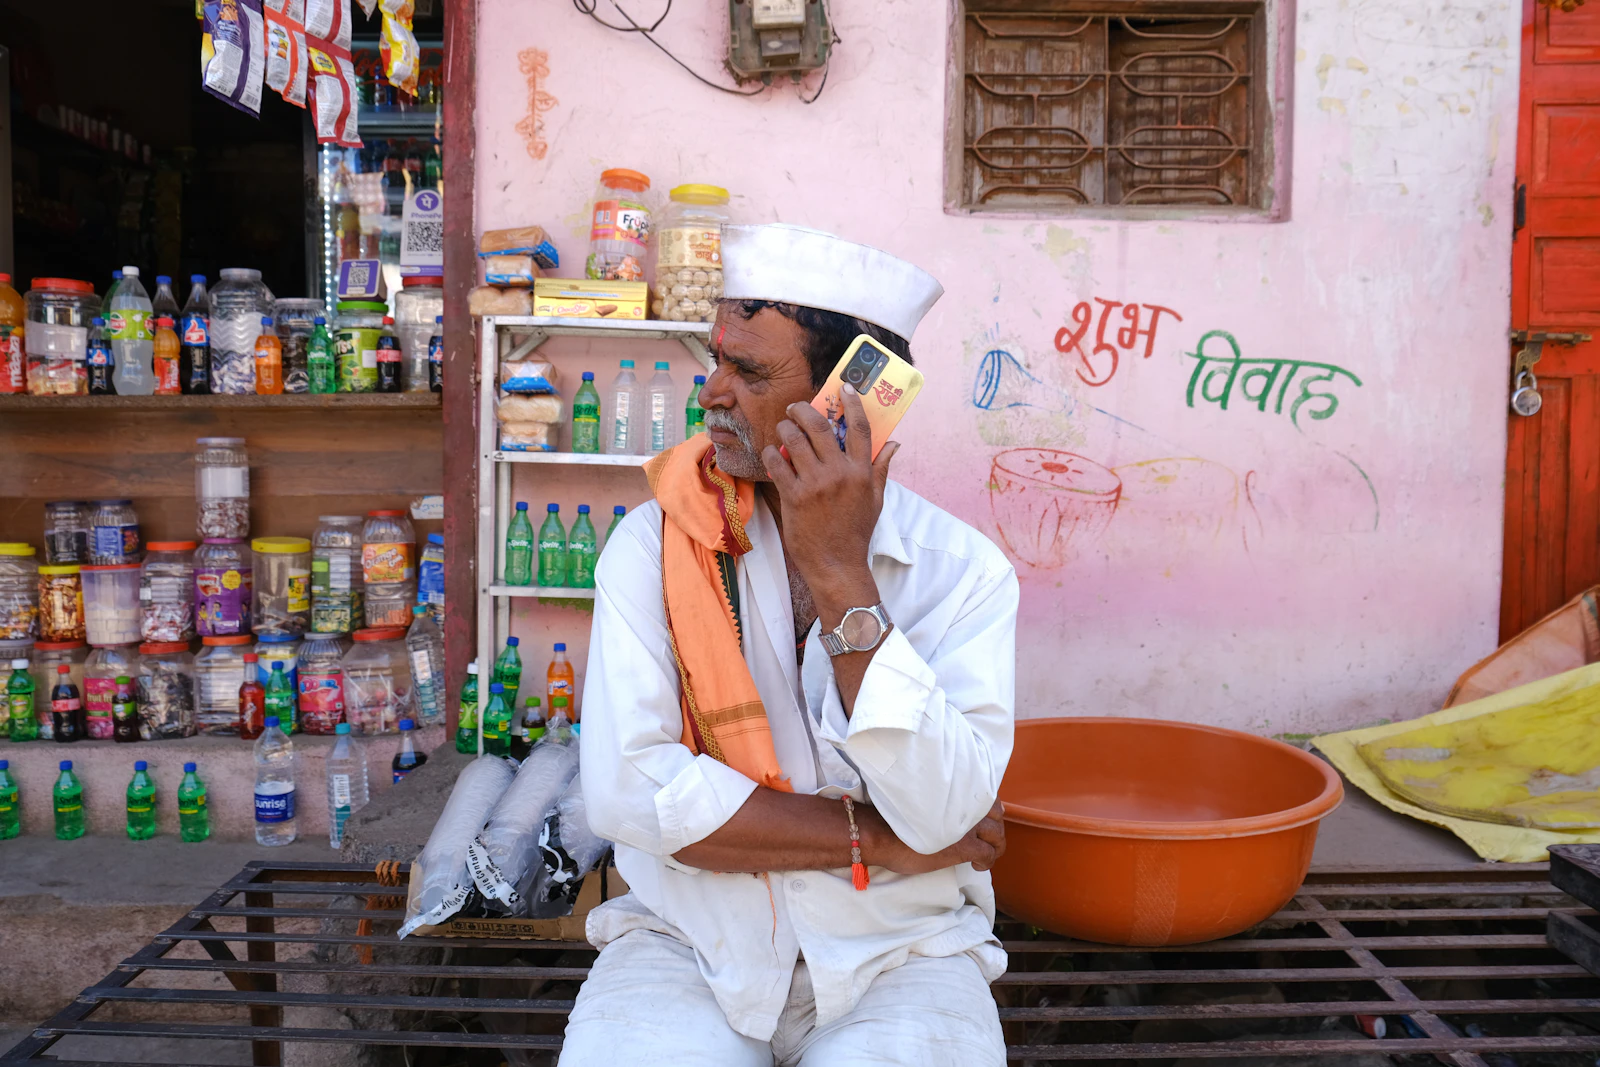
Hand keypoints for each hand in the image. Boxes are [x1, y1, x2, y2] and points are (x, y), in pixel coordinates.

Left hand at [762, 384, 897, 608]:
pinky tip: (772, 454)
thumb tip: (895, 444)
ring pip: (794, 440)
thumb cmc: (855, 532)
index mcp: (862, 472)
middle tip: (796, 408)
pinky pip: (777, 464)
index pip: (860, 429)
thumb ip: (881, 469)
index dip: (853, 404)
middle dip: (804, 410)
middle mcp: (839, 474)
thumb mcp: (875, 500)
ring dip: (785, 429)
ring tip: (783, 429)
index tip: (845, 388)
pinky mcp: (794, 497)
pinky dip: (772, 453)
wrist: (836, 565)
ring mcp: (815, 485)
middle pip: (820, 427)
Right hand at [860, 801, 1007, 874]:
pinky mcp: (964, 847)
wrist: (881, 834)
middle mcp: (964, 805)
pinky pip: (987, 854)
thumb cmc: (893, 818)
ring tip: (987, 854)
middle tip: (988, 838)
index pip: (986, 795)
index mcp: (955, 791)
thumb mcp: (923, 802)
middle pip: (995, 814)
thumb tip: (947, 806)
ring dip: (995, 845)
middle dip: (995, 827)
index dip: (989, 809)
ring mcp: (966, 826)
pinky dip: (987, 861)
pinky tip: (977, 866)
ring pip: (996, 834)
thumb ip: (940, 801)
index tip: (986, 817)